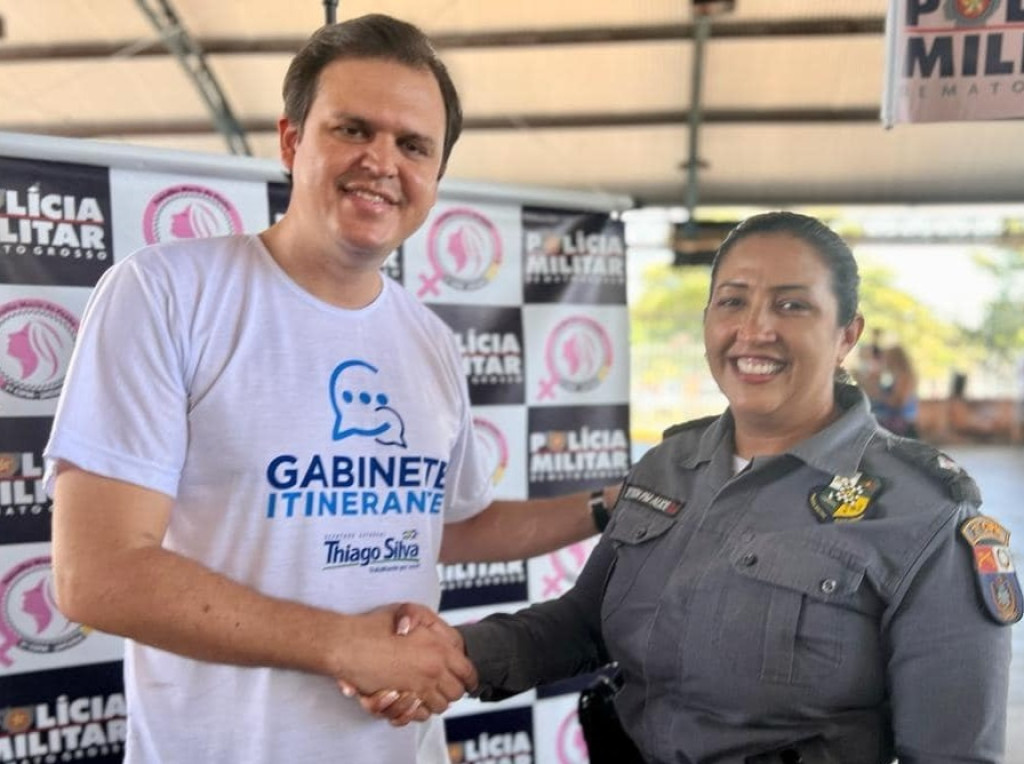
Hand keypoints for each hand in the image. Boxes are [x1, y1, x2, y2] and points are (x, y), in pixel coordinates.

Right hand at [332, 606, 475, 714]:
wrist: (347, 645)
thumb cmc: (374, 626)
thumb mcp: (406, 611)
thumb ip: (426, 619)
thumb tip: (438, 634)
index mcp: (439, 650)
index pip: (468, 671)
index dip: (470, 677)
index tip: (468, 680)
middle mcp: (432, 672)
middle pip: (456, 692)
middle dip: (453, 689)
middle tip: (446, 684)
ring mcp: (417, 689)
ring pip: (439, 706)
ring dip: (437, 701)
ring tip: (430, 691)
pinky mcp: (401, 703)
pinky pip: (419, 715)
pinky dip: (419, 711)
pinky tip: (414, 701)